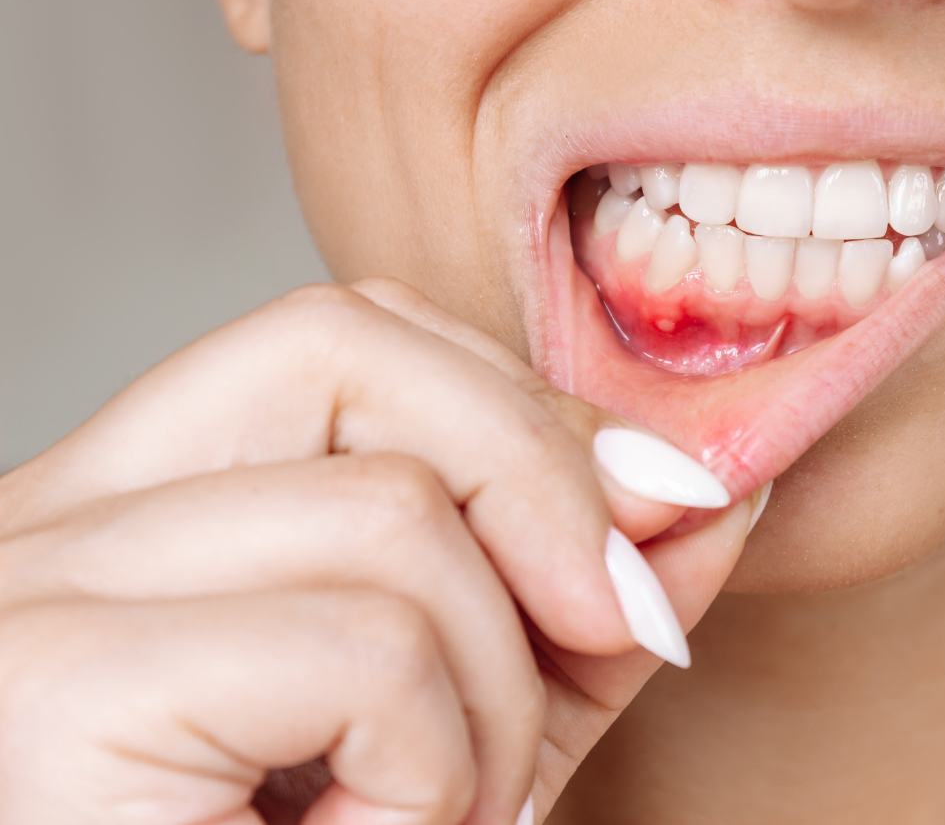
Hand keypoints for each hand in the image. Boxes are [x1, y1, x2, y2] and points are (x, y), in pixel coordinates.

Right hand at [0, 278, 758, 824]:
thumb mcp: (483, 718)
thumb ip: (581, 600)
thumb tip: (708, 490)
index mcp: (128, 509)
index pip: (343, 338)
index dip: (525, 411)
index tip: (648, 530)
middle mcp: (47, 521)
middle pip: (350, 345)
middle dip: (541, 485)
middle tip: (611, 632)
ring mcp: (36, 594)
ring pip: (392, 512)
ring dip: (493, 695)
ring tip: (437, 811)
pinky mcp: (65, 686)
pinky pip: (366, 646)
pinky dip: (430, 769)